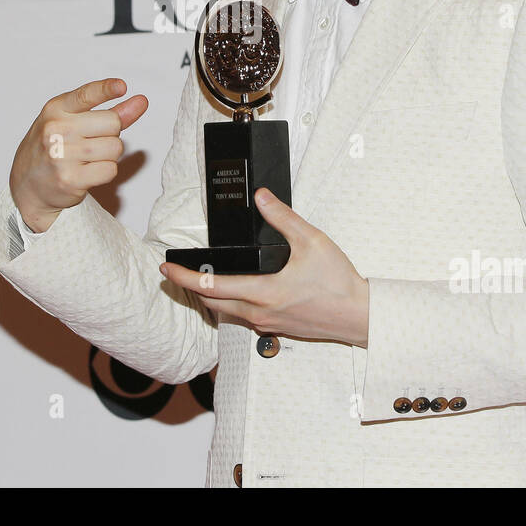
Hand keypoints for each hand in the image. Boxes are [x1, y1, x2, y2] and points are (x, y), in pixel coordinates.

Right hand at [9, 78, 147, 233]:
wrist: (27, 184)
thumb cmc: (53, 148)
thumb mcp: (72, 122)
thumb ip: (108, 112)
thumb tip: (141, 101)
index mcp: (56, 109)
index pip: (86, 94)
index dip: (106, 89)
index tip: (121, 87)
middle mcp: (56, 129)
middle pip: (113, 123)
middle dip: (111, 134)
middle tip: (92, 142)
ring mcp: (61, 154)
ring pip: (115, 148)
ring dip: (109, 155)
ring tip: (88, 158)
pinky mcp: (70, 179)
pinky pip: (110, 170)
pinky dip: (105, 172)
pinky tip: (88, 172)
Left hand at [159, 187, 369, 346]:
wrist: (359, 316)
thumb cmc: (338, 283)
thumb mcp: (312, 241)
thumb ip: (283, 218)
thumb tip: (262, 198)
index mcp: (263, 292)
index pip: (210, 286)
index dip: (183, 276)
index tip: (166, 267)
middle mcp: (259, 313)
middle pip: (211, 302)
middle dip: (189, 287)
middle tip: (175, 272)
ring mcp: (267, 324)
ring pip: (227, 312)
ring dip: (211, 296)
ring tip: (201, 279)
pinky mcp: (276, 328)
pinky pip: (244, 317)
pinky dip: (231, 303)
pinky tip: (237, 290)